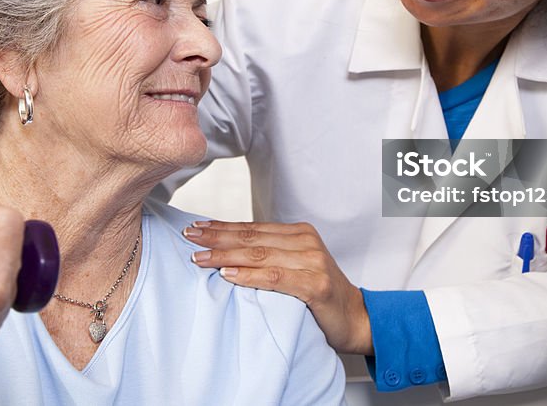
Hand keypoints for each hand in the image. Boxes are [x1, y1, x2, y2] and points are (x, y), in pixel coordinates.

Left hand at [184, 220, 372, 354]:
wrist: (357, 319)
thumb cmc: (320, 295)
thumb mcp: (295, 266)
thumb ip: (269, 255)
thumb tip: (226, 251)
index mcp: (299, 233)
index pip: (252, 228)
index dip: (222, 227)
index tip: (196, 227)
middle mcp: (306, 242)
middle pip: (252, 238)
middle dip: (217, 238)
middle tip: (189, 237)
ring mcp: (313, 262)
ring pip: (260, 255)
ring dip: (225, 256)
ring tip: (199, 258)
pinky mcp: (316, 284)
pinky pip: (275, 278)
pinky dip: (249, 276)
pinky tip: (228, 275)